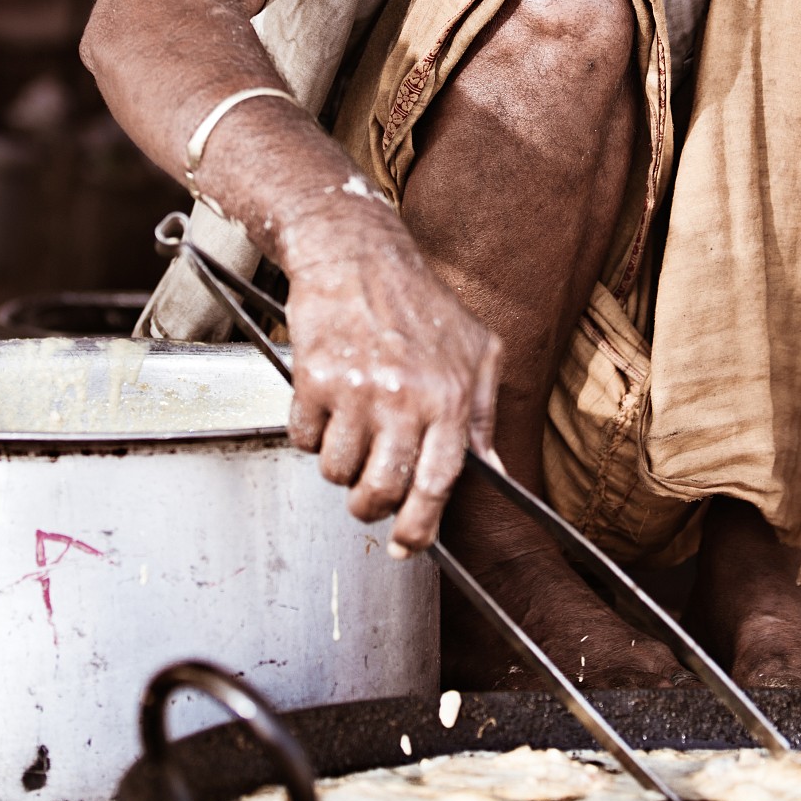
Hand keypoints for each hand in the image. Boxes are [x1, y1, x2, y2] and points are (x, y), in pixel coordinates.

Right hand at [282, 201, 501, 553]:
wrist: (356, 253)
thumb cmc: (419, 302)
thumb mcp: (477, 351)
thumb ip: (486, 415)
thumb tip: (497, 470)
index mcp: (449, 398)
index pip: (437, 483)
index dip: (419, 527)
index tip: (407, 546)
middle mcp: (405, 398)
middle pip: (380, 490)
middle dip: (369, 507)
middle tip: (366, 496)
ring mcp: (357, 390)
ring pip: (336, 471)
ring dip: (337, 466)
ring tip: (348, 434)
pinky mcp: (315, 379)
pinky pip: (303, 439)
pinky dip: (308, 434)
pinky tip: (324, 406)